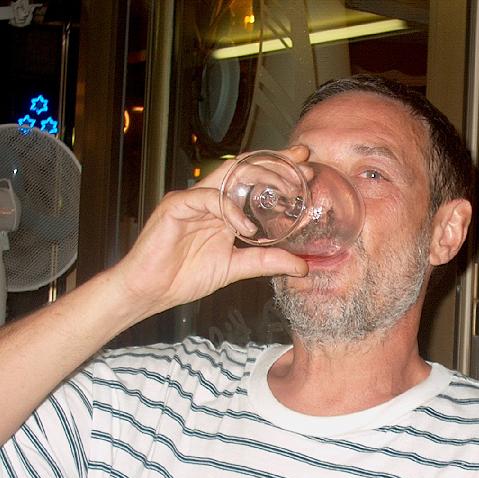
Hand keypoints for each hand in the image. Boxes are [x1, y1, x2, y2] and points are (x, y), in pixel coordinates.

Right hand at [110, 148, 309, 318]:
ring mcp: (192, 200)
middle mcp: (209, 199)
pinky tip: (246, 229)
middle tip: (303, 164)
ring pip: (228, 176)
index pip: (253, 180)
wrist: (150, 291)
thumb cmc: (185, 277)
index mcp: (223, 209)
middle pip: (244, 169)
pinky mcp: (176, 207)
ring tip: (286, 190)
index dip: (279, 170)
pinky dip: (230, 211)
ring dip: (260, 178)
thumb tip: (302, 267)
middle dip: (276, 162)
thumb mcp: (237, 268)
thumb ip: (267, 262)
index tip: (306, 167)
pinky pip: (207, 199)